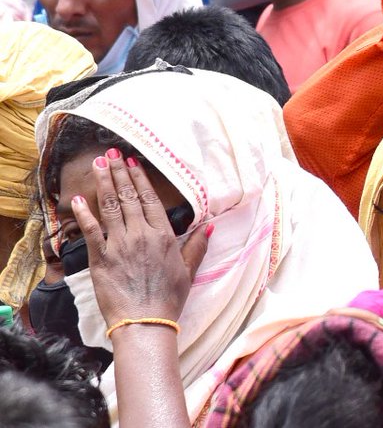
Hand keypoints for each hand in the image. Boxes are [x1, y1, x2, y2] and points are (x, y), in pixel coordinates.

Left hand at [71, 151, 208, 325]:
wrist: (145, 322)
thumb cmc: (169, 299)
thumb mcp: (189, 271)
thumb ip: (197, 246)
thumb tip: (209, 226)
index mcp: (163, 236)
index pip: (150, 199)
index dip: (140, 179)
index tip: (132, 163)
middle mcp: (141, 235)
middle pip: (128, 197)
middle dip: (119, 173)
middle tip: (111, 154)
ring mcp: (119, 245)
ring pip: (110, 207)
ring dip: (104, 184)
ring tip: (98, 165)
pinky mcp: (100, 259)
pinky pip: (91, 231)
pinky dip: (83, 214)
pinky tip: (78, 199)